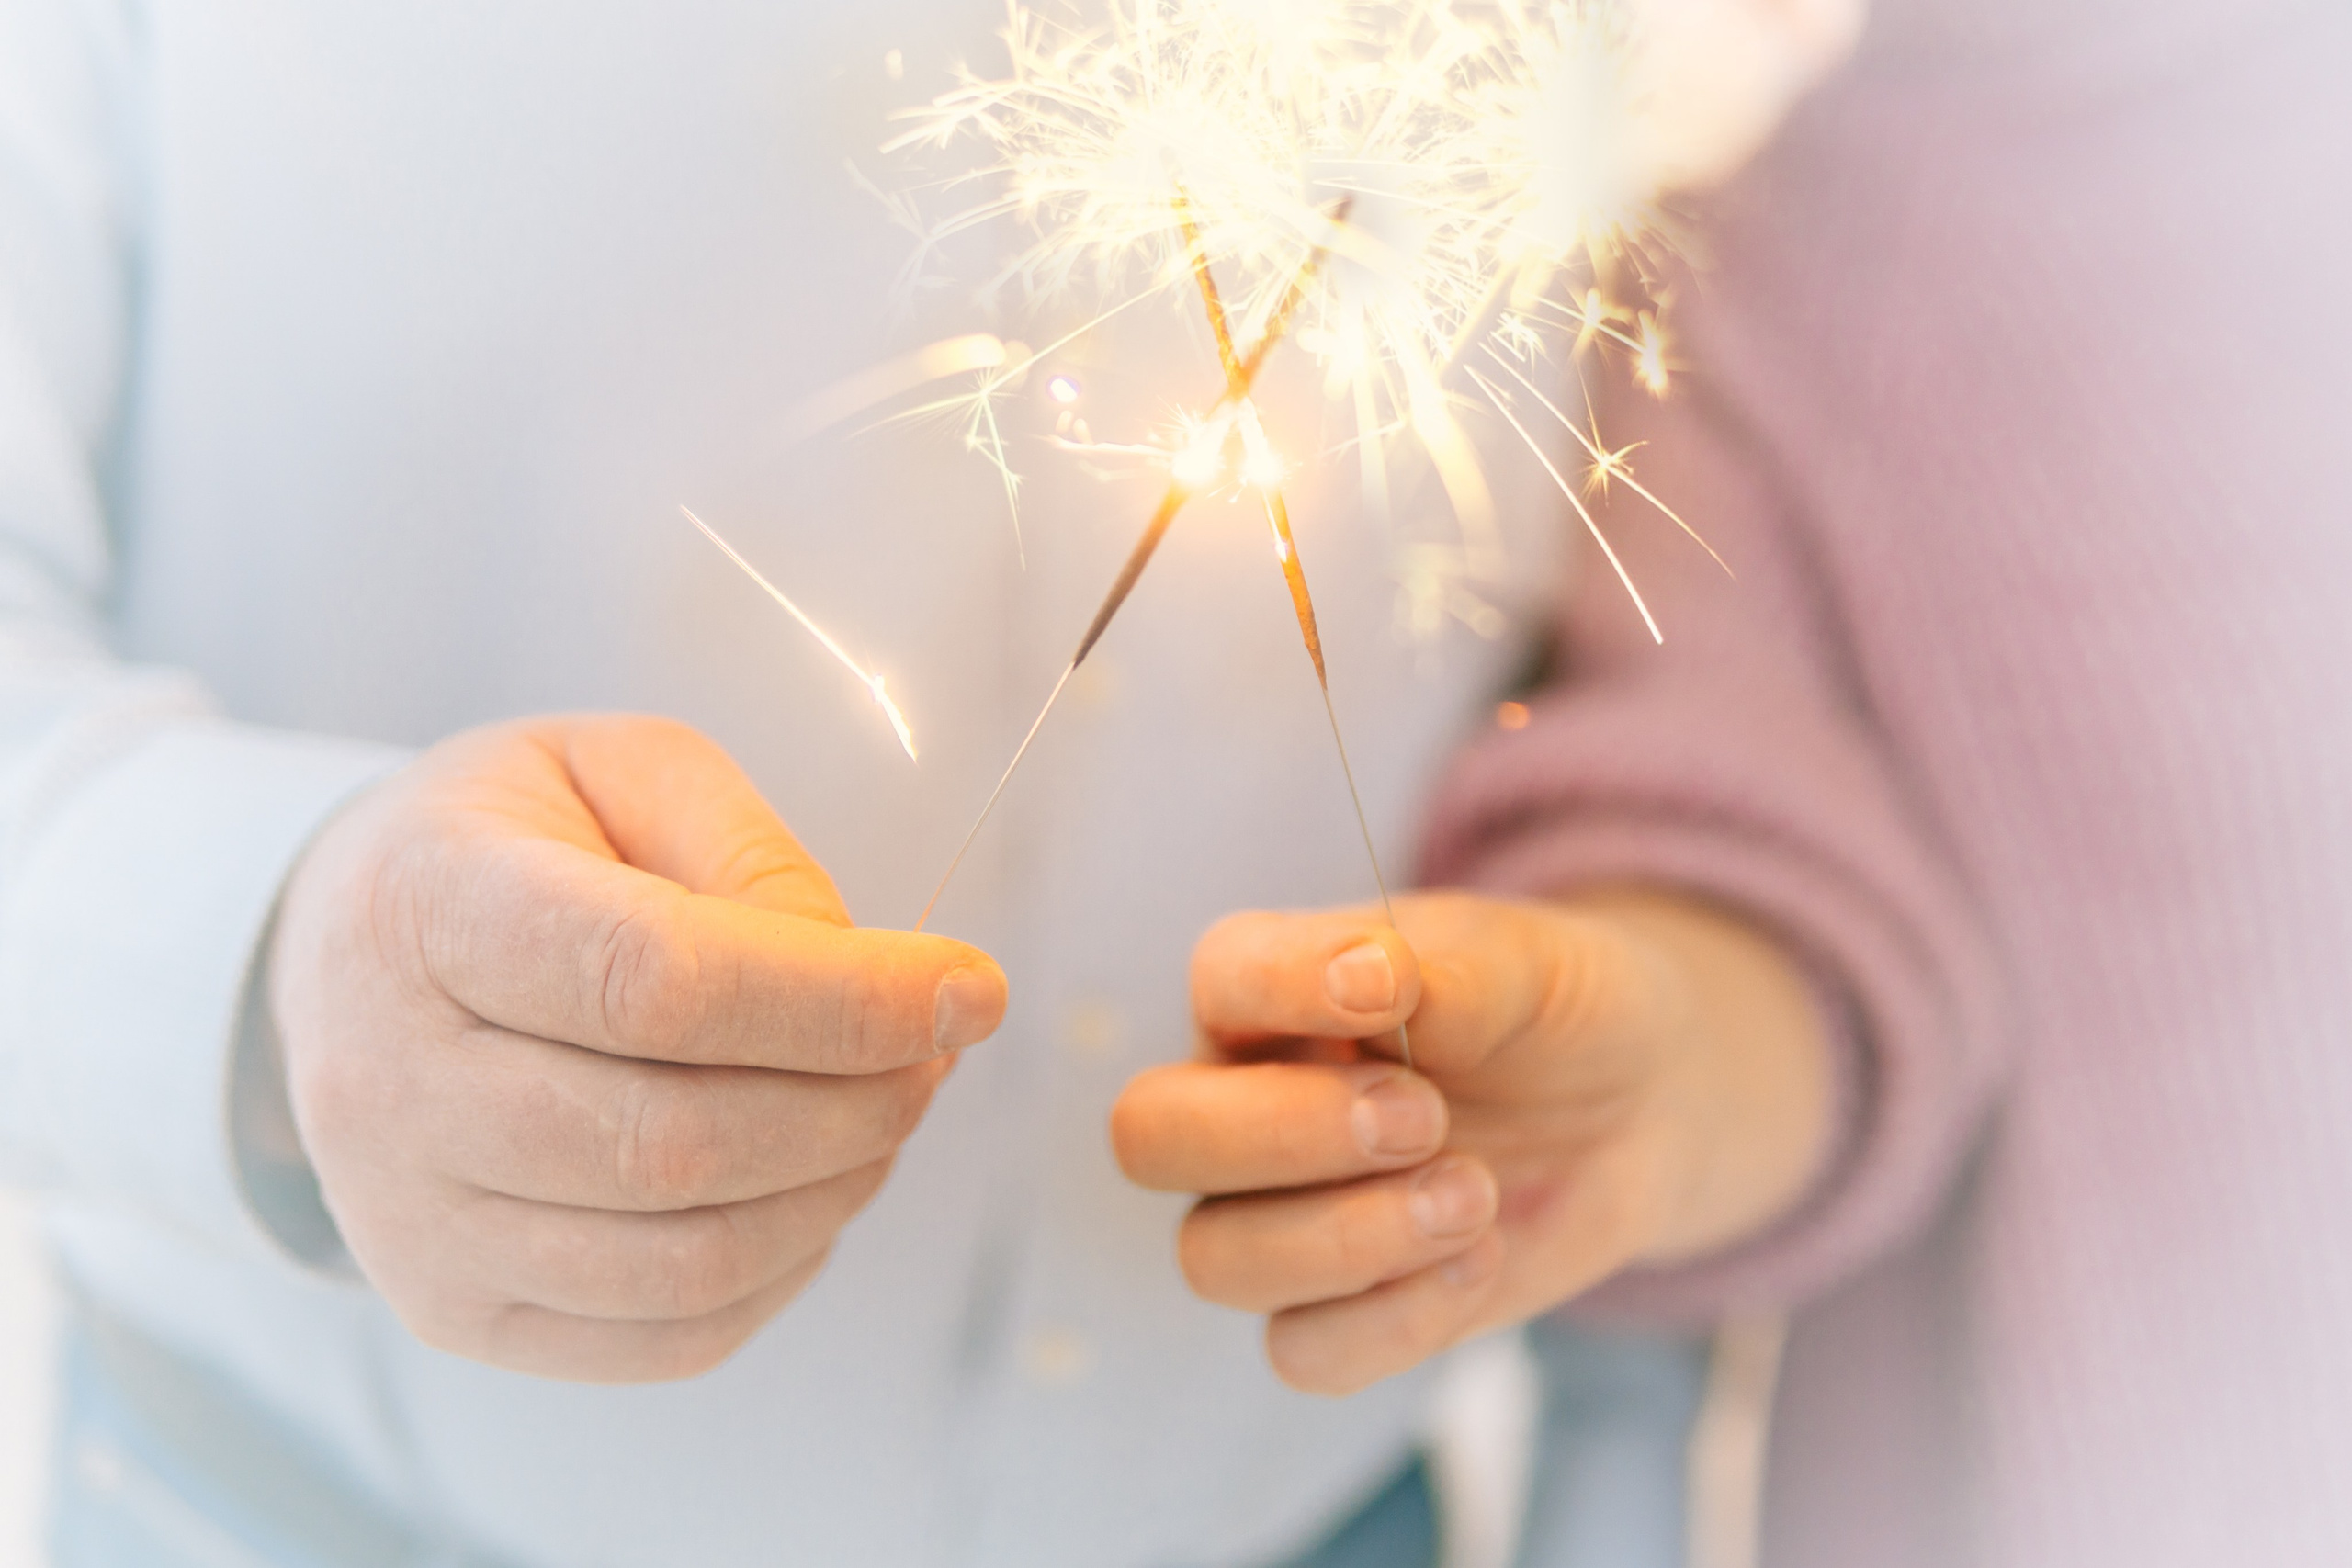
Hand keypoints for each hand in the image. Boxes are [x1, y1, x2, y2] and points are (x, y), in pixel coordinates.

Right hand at [270, 715, 1004, 1382]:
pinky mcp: (451, 1309)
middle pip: (675, 1141)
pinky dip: (780, 1272)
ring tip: (882, 1112)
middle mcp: (389, 1082)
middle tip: (932, 1052)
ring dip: (835, 1192)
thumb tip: (866, 977)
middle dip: (858, 1104)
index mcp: (426, 909)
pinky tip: (810, 1189)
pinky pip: (663, 1335)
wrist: (345, 949)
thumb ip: (747, 852)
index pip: (655, 983)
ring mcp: (409, 1220)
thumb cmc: (505, 845)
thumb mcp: (621, 767)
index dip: (840, 999)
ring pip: (682, 1260)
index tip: (965, 986)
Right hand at [1111, 891, 1830, 1394]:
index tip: (1396, 988)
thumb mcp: (1527, 960)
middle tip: (1422, 1116)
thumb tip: (1371, 976)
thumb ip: (1450, 967)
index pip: (1215, 979)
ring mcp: (1277, 1212)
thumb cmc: (1552, 1008)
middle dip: (1283, 1134)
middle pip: (1152, 1137)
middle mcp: (1244, 1100)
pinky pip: (1301, 1351)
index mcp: (1269, 989)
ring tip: (1473, 1194)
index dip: (1286, 989)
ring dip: (1350, 1237)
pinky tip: (1478, 1260)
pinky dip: (1392, 1321)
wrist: (1638, 1102)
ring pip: (1214, 1259)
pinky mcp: (1337, 1306)